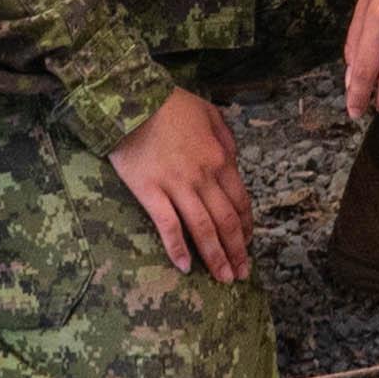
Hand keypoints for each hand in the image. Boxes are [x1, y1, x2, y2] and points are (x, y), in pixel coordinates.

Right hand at [110, 89, 253, 282]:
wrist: (131, 99)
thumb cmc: (169, 103)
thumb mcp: (209, 112)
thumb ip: (226, 138)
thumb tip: (233, 160)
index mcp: (220, 158)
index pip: (240, 201)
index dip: (245, 227)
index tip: (247, 244)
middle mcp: (203, 176)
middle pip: (226, 220)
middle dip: (237, 250)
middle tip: (242, 274)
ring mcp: (176, 186)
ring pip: (203, 228)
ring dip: (216, 256)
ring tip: (224, 278)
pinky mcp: (149, 191)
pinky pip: (168, 225)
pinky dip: (177, 248)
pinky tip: (185, 267)